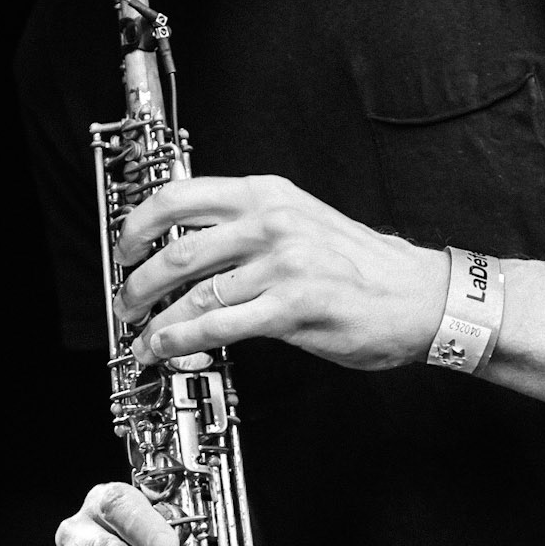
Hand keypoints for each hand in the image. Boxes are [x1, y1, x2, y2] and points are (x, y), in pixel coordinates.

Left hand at [115, 174, 447, 369]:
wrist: (420, 296)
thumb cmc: (362, 266)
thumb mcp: (302, 221)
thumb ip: (248, 225)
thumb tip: (187, 248)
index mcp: (268, 194)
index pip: (181, 195)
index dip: (139, 224)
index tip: (125, 248)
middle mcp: (272, 223)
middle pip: (178, 248)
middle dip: (138, 282)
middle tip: (126, 302)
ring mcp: (283, 265)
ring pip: (194, 293)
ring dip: (155, 321)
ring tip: (141, 338)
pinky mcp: (293, 307)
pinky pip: (219, 325)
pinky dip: (182, 341)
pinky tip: (167, 350)